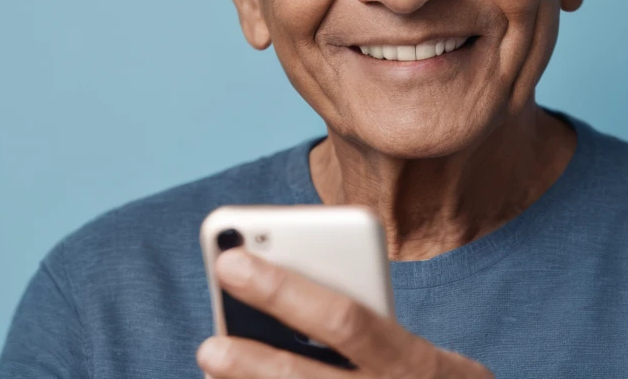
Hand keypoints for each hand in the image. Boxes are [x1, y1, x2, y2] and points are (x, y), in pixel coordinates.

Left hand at [198, 249, 493, 378]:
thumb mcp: (416, 351)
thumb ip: (363, 326)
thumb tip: (276, 298)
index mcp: (412, 360)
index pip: (343, 318)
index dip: (283, 290)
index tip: (232, 262)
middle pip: (306, 378)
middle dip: (253, 360)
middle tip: (211, 346)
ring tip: (214, 370)